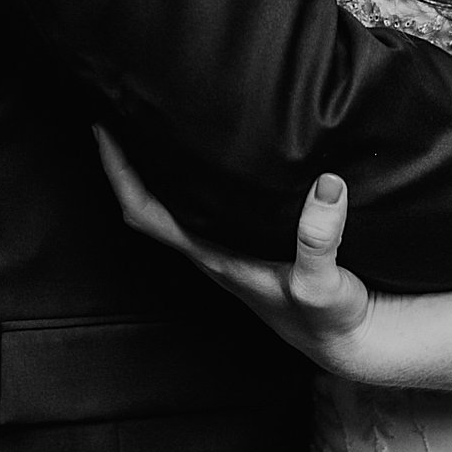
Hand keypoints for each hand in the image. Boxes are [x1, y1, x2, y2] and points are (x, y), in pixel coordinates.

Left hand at [92, 126, 383, 377]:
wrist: (347, 342)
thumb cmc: (328, 320)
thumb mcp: (324, 285)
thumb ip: (319, 240)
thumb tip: (326, 186)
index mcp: (215, 257)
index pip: (146, 213)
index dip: (119, 174)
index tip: (104, 130)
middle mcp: (212, 250)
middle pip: (149, 203)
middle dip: (129, 160)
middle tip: (120, 109)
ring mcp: (229, 247)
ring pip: (175, 204)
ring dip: (159, 167)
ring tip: (154, 121)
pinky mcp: (252, 241)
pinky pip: (207, 203)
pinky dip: (195, 175)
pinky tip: (207, 152)